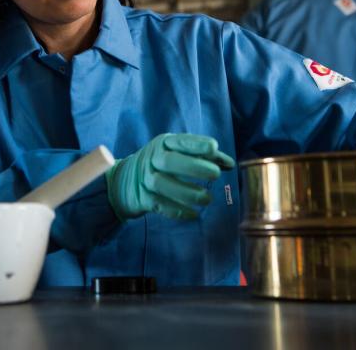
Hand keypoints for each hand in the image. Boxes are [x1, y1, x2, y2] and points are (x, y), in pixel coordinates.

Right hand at [105, 133, 234, 220]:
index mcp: (163, 144)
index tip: (214, 147)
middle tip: (216, 174)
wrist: (125, 181)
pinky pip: (159, 205)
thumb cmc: (162, 164)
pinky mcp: (143, 198)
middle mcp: (152, 159)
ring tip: (207, 199)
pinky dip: (177, 210)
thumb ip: (205, 157)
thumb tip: (230, 164)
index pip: (180, 141)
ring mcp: (145, 179)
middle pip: (169, 161)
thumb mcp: (178, 153)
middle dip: (193, 167)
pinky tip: (194, 214)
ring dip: (187, 192)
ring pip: (163, 184)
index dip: (196, 144)